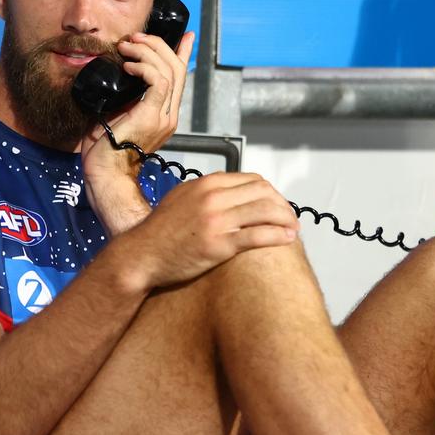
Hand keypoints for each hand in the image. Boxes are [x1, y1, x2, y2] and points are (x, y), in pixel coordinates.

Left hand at [80, 28, 196, 182]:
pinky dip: (144, 68)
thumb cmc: (104, 150)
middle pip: (177, 69)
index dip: (183, 54)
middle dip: (158, 45)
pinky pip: (158, 82)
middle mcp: (169, 115)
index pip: (180, 78)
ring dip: (147, 52)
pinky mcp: (152, 117)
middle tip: (136, 37)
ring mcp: (163, 117)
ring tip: (127, 46)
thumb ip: (127, 97)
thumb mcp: (117, 114)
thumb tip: (121, 75)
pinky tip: (128, 66)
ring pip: (169, 71)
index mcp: (164, 115)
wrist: (104, 173)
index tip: (186, 36)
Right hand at [120, 172, 299, 290]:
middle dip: (282, 204)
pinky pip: (258, 236)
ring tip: (293, 229)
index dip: (271, 192)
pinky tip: (287, 239)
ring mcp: (217, 220)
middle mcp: (213, 198)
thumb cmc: (161, 231)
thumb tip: (230, 185)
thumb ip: (206, 190)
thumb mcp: (182, 197)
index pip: (252, 180)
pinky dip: (278, 236)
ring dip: (286, 219)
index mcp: (206, 184)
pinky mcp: (219, 245)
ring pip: (265, 211)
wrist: (141, 255)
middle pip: (263, 193)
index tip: (277, 204)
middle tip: (290, 217)